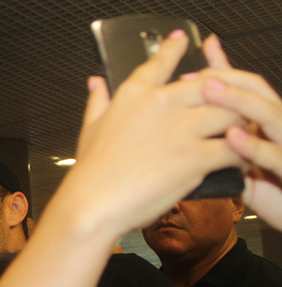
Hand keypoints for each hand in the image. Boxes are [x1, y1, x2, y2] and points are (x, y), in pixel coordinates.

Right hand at [66, 31, 245, 235]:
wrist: (93, 204)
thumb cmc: (91, 173)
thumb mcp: (89, 129)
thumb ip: (97, 102)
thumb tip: (96, 83)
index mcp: (134, 95)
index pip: (161, 62)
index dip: (175, 49)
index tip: (183, 41)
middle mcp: (161, 104)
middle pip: (211, 84)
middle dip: (223, 93)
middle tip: (225, 105)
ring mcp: (181, 130)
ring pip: (230, 112)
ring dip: (238, 122)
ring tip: (237, 132)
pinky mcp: (195, 157)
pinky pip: (232, 148)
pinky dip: (239, 153)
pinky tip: (235, 159)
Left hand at [199, 36, 281, 229]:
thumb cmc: (271, 189)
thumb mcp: (242, 159)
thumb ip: (226, 138)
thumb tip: (200, 120)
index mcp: (267, 122)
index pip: (248, 87)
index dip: (221, 75)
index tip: (190, 74)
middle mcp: (279, 128)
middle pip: (259, 93)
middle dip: (229, 82)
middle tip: (200, 77)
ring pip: (269, 116)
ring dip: (239, 102)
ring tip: (211, 92)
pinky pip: (273, 156)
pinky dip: (253, 146)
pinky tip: (232, 137)